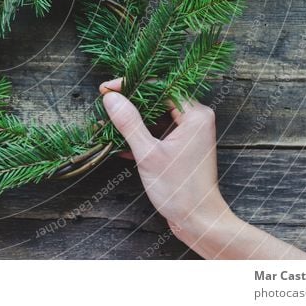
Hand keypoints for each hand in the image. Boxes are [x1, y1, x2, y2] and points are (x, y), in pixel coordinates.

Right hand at [100, 79, 305, 258]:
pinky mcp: (183, 145)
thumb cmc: (179, 189)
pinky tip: (119, 143)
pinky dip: (141, 134)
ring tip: (108, 124)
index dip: (132, 84)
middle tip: (105, 103)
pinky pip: (159, 130)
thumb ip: (129, 123)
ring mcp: (190, 132)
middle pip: (158, 98)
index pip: (161, 86)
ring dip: (133, 120)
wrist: (199, 221)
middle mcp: (196, 118)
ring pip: (157, 115)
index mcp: (195, 115)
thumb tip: (111, 98)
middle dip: (130, 102)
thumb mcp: (148, 154)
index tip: (107, 89)